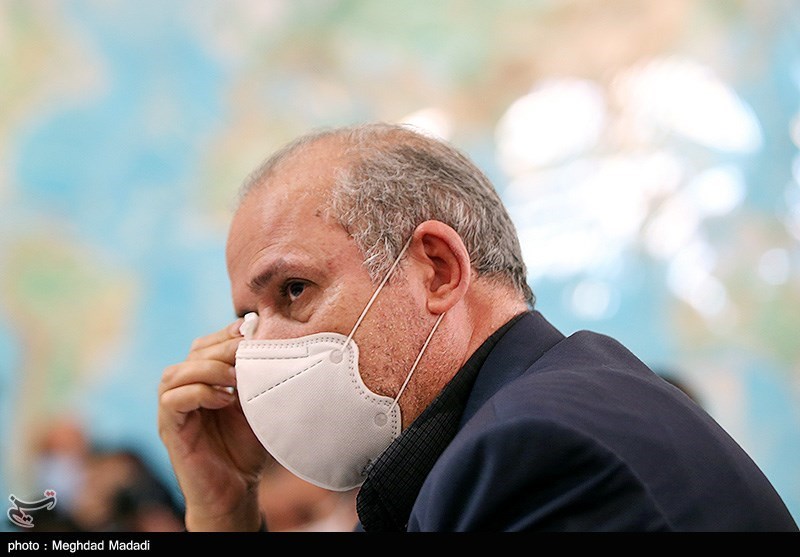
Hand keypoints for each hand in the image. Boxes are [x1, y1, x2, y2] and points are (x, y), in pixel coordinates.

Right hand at [158, 319, 267, 530]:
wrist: (237, 491)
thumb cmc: (246, 448)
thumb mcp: (254, 405)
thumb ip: (252, 376)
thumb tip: (262, 342)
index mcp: (203, 382)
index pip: (204, 345)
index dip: (224, 335)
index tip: (251, 330)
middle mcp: (183, 392)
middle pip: (192, 354)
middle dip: (222, 348)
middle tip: (247, 352)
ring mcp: (173, 411)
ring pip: (176, 373)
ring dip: (208, 369)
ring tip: (235, 378)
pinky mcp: (169, 430)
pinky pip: (171, 400)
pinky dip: (198, 393)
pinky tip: (224, 399)